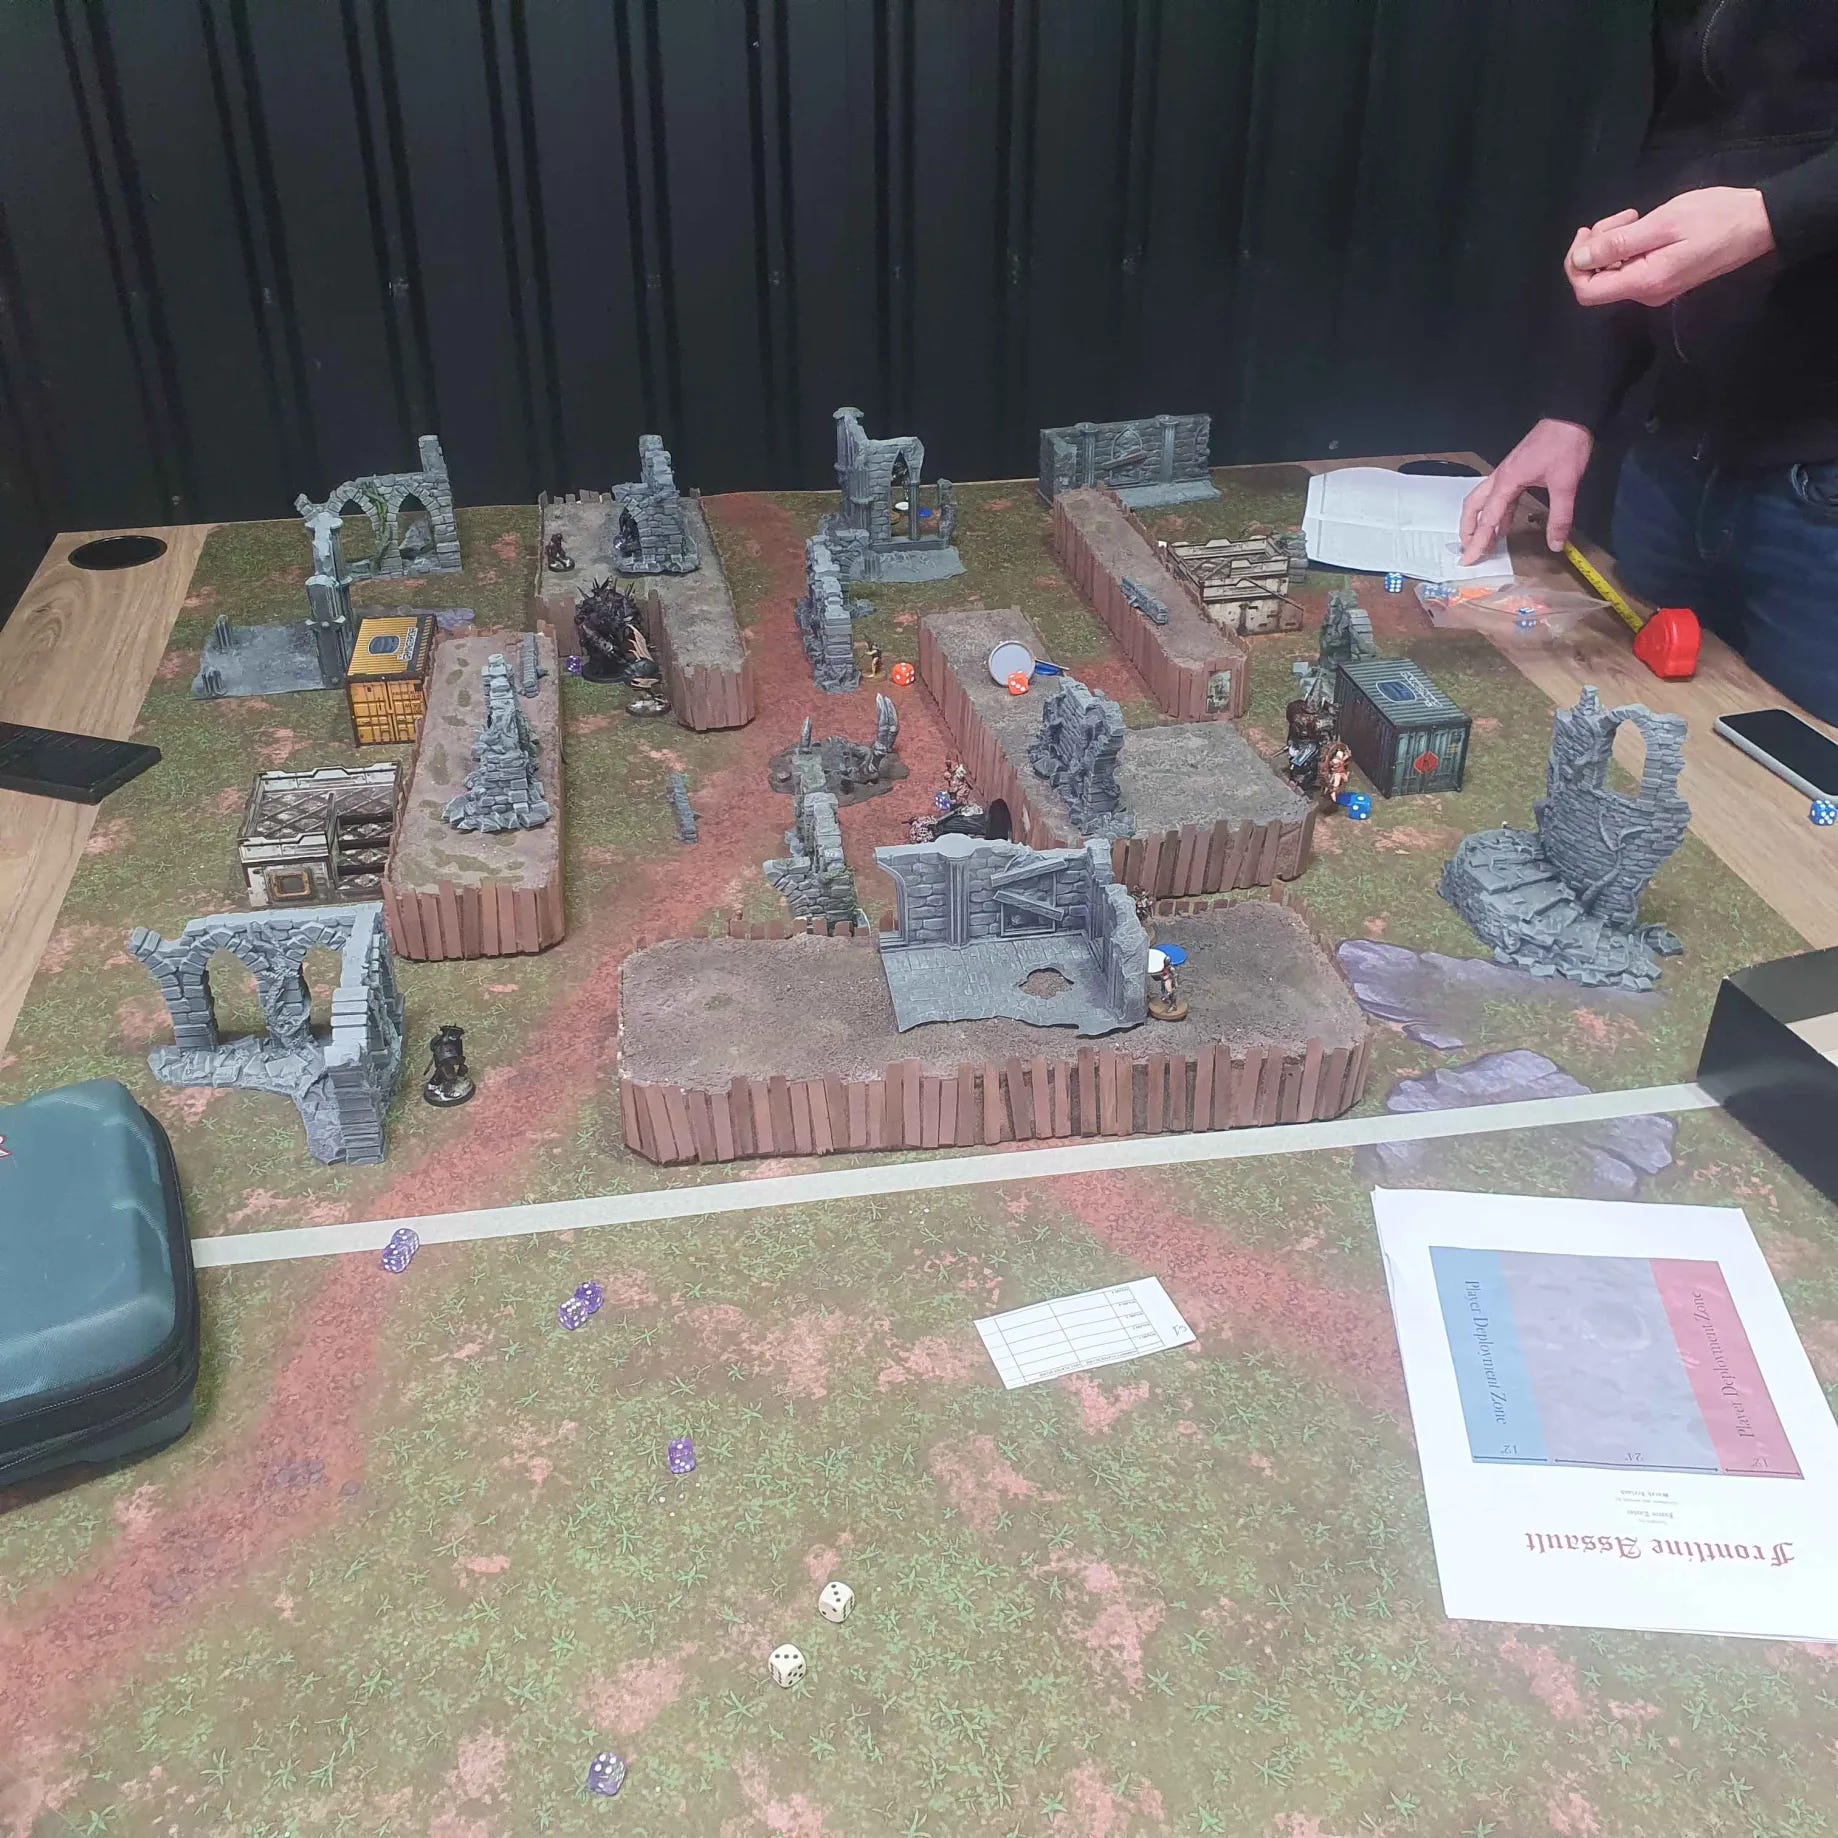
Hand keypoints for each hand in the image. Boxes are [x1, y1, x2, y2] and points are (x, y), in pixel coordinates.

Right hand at [1459, 418, 1594, 564]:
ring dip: (1479, 522)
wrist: (1570, 418)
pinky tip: (1504, 525)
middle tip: (1470, 550)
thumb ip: (1560, 517)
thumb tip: (1556, 544)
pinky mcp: (1514, 471)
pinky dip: (1496, 513)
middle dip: (1468, 530)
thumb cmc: (1565, 446)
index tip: (1468, 561)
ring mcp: (1506, 473)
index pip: (1488, 519)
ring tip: (1483, 541)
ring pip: (1482, 501)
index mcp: (1507, 482)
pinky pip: (1498, 496)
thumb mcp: (1565, 484)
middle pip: (1473, 507)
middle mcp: (1500, 478)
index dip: (1478, 543)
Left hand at [1564, 187, 1774, 307]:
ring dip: (1612, 242)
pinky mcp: (1663, 277)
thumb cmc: (1715, 217)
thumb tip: (1581, 259)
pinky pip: (1630, 267)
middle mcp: (1645, 294)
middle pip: (1597, 280)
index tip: (1589, 233)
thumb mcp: (1663, 223)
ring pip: (1612, 271)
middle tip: (1621, 217)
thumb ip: (1619, 244)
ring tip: (1633, 216)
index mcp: (1643, 283)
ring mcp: (1655, 288)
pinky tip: (1641, 224)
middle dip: (1596, 246)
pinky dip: (1627, 245)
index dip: (1576, 265)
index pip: (1586, 291)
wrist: (1760, 222)